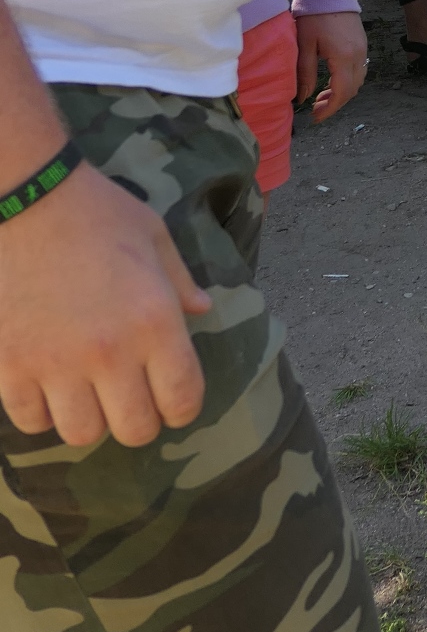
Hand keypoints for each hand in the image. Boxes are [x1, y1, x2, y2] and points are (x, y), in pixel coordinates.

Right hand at [0, 162, 212, 446]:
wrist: (25, 197)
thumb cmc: (95, 212)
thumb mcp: (152, 236)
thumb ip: (180, 281)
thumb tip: (202, 311)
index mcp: (154, 320)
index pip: (182, 399)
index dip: (182, 408)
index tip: (172, 400)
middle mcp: (109, 352)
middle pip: (134, 430)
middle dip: (138, 419)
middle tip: (129, 398)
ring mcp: (55, 363)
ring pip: (82, 434)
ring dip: (89, 418)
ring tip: (85, 391)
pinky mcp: (10, 366)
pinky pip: (32, 421)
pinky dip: (42, 411)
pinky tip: (46, 385)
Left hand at [295, 9, 368, 120]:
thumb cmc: (314, 15)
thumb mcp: (305, 45)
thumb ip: (305, 73)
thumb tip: (303, 98)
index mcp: (343, 57)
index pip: (341, 93)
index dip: (329, 109)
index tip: (316, 118)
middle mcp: (358, 55)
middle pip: (352, 90)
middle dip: (335, 103)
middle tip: (316, 109)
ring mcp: (363, 49)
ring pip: (358, 81)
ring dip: (342, 93)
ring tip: (322, 95)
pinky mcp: (362, 44)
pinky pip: (360, 70)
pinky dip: (348, 81)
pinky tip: (333, 80)